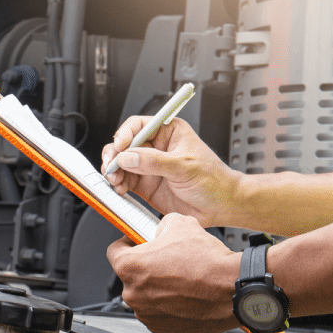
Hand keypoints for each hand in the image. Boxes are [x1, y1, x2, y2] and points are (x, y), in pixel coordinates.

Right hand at [101, 116, 239, 226]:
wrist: (221, 206)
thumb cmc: (213, 180)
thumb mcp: (184, 166)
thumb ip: (154, 162)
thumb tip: (128, 157)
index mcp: (168, 132)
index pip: (138, 126)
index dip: (125, 135)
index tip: (120, 147)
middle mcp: (156, 148)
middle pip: (125, 145)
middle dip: (114, 155)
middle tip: (111, 166)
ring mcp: (149, 167)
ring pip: (121, 164)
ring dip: (114, 172)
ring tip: (115, 181)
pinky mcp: (146, 185)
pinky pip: (125, 181)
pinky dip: (118, 185)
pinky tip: (120, 189)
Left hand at [106, 213, 240, 332]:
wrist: (233, 289)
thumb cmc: (208, 262)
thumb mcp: (181, 224)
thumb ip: (161, 225)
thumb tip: (160, 229)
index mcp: (130, 266)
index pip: (114, 251)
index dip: (127, 243)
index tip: (135, 242)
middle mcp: (133, 293)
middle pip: (131, 276)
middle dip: (146, 267)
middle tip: (166, 260)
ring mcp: (147, 314)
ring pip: (145, 295)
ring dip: (157, 287)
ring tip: (181, 278)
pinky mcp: (162, 328)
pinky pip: (158, 312)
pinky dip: (168, 304)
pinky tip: (185, 294)